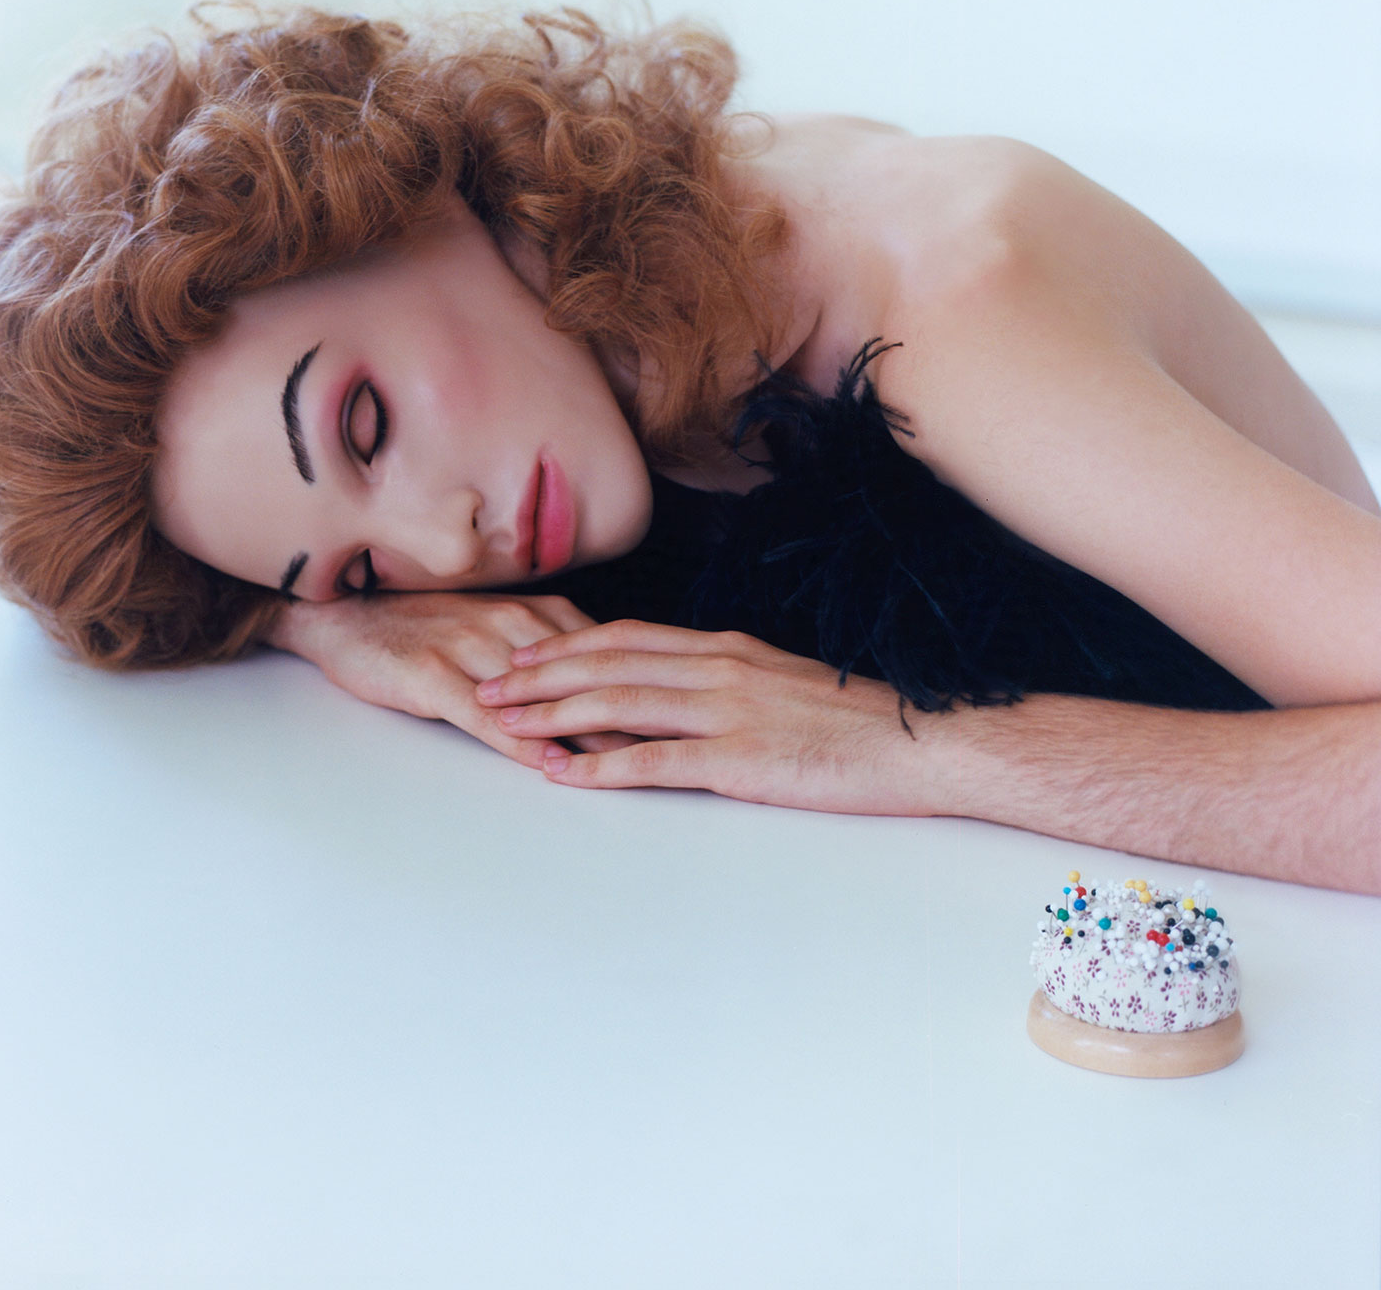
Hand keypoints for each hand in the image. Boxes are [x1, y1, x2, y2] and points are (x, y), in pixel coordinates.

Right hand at [268, 592, 640, 767]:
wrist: (340, 615)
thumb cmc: (421, 626)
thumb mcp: (492, 627)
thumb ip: (546, 650)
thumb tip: (608, 686)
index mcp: (530, 611)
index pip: (603, 652)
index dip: (645, 685)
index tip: (689, 713)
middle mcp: (506, 623)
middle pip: (581, 674)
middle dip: (631, 712)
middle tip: (677, 745)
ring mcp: (468, 646)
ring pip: (538, 696)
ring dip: (583, 730)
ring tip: (628, 763)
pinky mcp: (429, 674)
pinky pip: (484, 715)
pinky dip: (519, 740)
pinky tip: (546, 763)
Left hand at [473, 619, 940, 814]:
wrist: (922, 744)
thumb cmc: (854, 723)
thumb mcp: (780, 683)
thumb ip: (725, 680)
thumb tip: (676, 688)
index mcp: (725, 647)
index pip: (624, 634)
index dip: (564, 643)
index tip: (519, 652)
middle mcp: (716, 668)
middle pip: (605, 661)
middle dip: (538, 674)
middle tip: (487, 684)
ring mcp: (726, 712)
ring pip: (617, 702)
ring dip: (552, 713)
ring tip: (503, 723)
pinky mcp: (739, 760)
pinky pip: (654, 761)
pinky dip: (600, 766)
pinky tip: (563, 774)